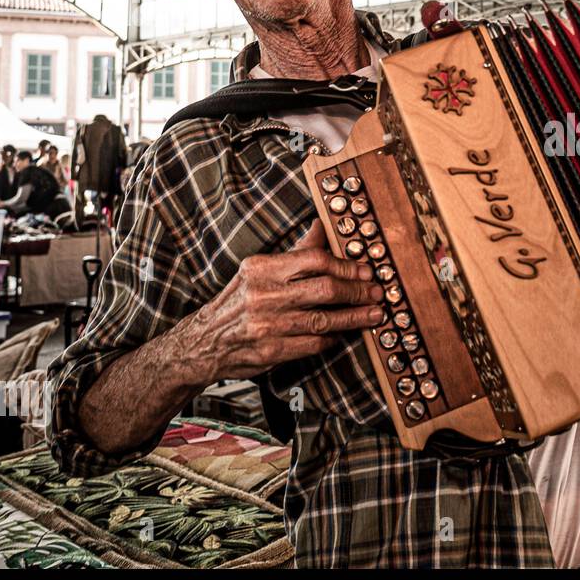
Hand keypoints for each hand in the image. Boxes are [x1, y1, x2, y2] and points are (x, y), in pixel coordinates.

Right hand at [192, 220, 383, 379]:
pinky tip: (343, 333)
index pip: (314, 260)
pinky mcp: (271, 352)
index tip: (364, 270)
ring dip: (355, 317)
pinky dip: (333, 338)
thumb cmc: (237, 302)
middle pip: (325, 289)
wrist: (203, 343)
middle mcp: (263, 295)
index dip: (346, 265)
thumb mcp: (258, 270)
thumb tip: (321, 227)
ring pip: (324, 320)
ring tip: (374, 314)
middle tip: (376, 292)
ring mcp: (267, 325)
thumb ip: (294, 252)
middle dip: (357, 291)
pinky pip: (314, 344)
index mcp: (261, 269)